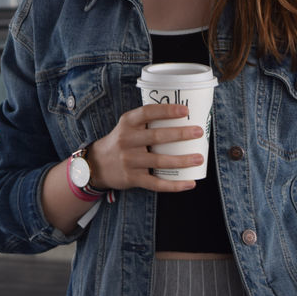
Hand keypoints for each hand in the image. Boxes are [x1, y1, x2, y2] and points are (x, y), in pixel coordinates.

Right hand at [86, 102, 203, 191]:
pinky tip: (189, 183)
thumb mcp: (127, 126)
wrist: (97, 164)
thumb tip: (184, 119)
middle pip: (156, 136)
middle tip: (199, 132)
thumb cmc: (121, 142)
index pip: (147, 112)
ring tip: (199, 158)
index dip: (166, 110)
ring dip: (182, 160)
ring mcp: (129, 160)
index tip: (185, 110)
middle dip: (180, 134)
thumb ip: (148, 122)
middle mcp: (126, 140)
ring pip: (159, 161)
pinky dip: (174, 185)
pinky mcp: (132, 178)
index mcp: (127, 123)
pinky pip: (156, 183)